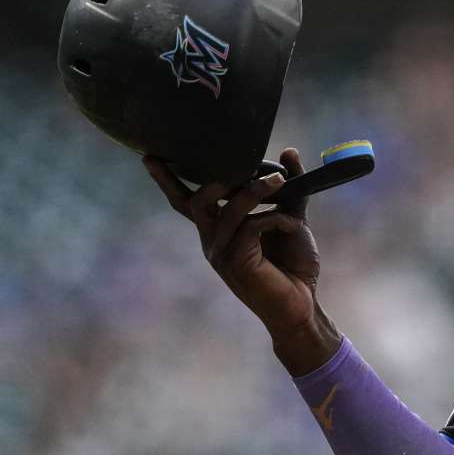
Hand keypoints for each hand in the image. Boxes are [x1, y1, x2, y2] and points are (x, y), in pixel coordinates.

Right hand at [144, 148, 340, 374]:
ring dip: (256, 190)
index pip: (185, 202)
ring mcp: (221, 253)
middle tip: (255, 167)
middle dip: (221, 177)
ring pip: (227, 209)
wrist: (303, 304)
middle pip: (197, 201)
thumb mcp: (291, 218)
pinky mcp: (236, 262)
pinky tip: (293, 225)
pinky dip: (275, 218)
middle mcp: (213, 241)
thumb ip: (290, 188)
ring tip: (280, 181)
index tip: (149, 156)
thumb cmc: (294, 264)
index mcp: (219, 230)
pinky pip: (250, 226)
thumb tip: (289, 151)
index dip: (167, 180)